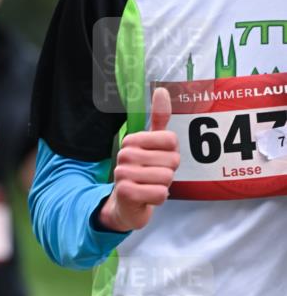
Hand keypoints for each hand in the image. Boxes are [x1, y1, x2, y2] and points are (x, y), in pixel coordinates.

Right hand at [98, 87, 179, 231]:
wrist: (124, 205)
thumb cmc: (142, 172)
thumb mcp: (151, 146)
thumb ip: (158, 119)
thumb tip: (162, 90)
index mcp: (132, 140)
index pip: (171, 140)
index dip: (171, 154)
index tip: (158, 160)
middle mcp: (125, 154)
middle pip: (171, 160)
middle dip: (168, 172)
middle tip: (153, 176)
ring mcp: (123, 173)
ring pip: (167, 178)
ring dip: (163, 186)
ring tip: (149, 186)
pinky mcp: (126, 193)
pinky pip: (160, 194)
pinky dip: (158, 198)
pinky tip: (146, 197)